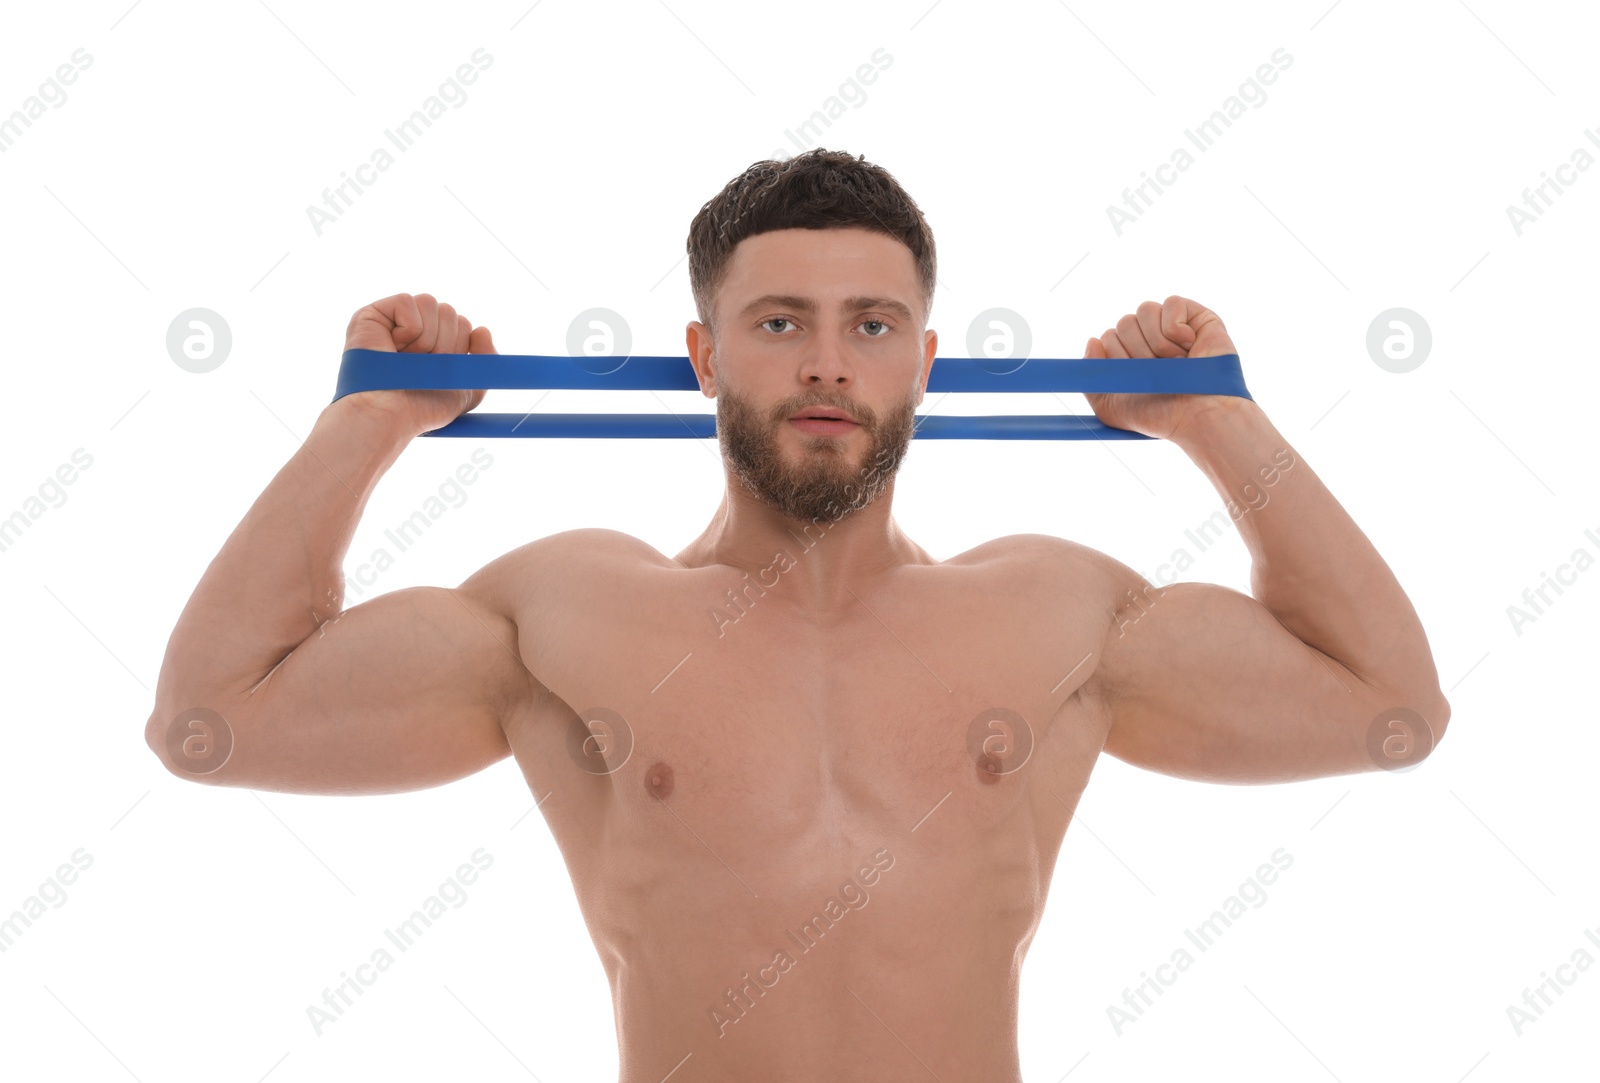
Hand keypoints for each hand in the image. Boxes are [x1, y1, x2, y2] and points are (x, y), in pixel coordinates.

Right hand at [341, 292, 494, 435]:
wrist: (392, 415)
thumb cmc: (422, 408)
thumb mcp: (467, 391)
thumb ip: (484, 362)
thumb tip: (482, 329)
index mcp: (433, 340)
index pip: (462, 323)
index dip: (457, 347)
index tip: (439, 370)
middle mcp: (412, 327)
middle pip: (448, 311)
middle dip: (443, 344)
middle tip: (421, 367)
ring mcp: (391, 319)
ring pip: (430, 302)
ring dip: (426, 338)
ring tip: (406, 359)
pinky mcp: (372, 314)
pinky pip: (407, 301)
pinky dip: (408, 329)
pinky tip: (392, 347)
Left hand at [1083, 295, 1242, 440]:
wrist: (1196, 416)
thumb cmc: (1158, 415)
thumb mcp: (1110, 407)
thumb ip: (1092, 378)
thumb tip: (1093, 340)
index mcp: (1129, 354)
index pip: (1107, 338)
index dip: (1119, 358)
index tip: (1136, 379)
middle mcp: (1149, 338)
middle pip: (1124, 323)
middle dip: (1138, 352)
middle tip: (1160, 373)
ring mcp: (1172, 326)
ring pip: (1144, 310)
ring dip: (1157, 342)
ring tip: (1176, 362)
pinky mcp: (1196, 316)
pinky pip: (1170, 303)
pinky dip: (1175, 328)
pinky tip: (1189, 346)